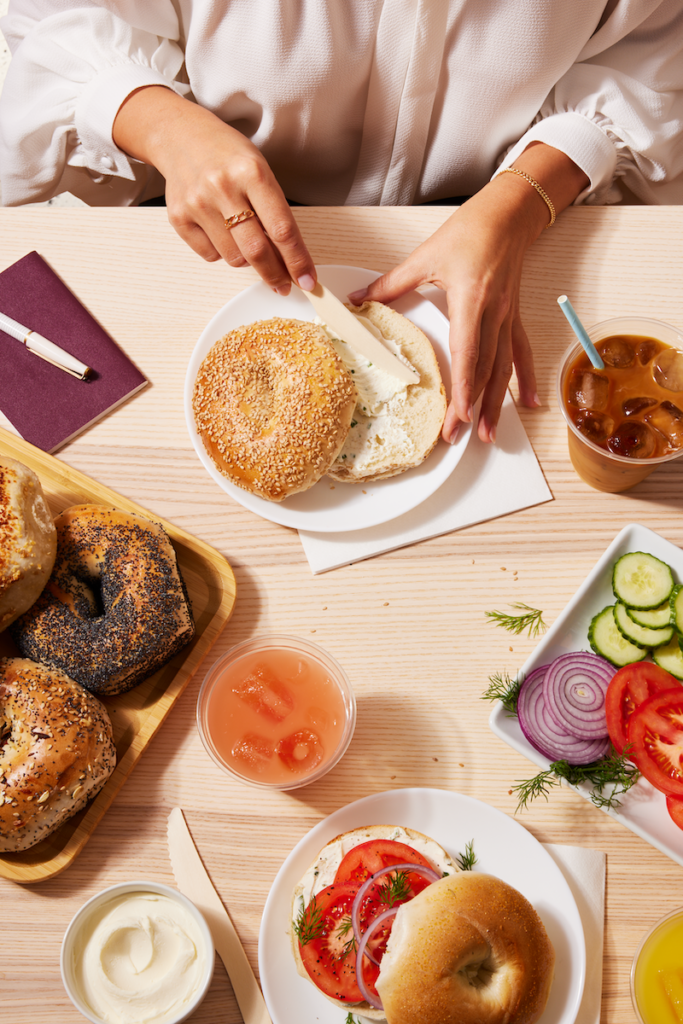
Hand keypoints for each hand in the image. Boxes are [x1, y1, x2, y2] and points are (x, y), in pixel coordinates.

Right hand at [113, 86, 315, 294]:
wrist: (180, 136)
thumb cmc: (227, 155)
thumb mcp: (260, 170)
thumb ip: (274, 211)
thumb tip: (289, 259)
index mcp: (252, 172)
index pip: (282, 229)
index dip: (298, 261)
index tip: (308, 280)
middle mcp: (223, 187)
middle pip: (257, 251)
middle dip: (275, 275)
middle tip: (284, 285)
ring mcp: (198, 204)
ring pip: (234, 258)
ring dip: (247, 258)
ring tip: (244, 237)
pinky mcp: (179, 217)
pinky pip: (211, 255)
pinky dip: (222, 252)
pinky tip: (221, 230)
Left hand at [348, 144, 588, 443]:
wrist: (508, 215)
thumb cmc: (470, 231)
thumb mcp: (425, 257)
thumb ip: (391, 284)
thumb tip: (357, 300)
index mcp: (470, 301)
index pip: (467, 354)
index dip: (464, 388)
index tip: (458, 415)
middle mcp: (493, 316)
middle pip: (484, 370)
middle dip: (474, 408)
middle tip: (462, 438)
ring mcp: (506, 319)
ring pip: (504, 369)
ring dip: (497, 404)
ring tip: (490, 435)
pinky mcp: (513, 317)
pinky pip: (521, 354)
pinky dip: (525, 380)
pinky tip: (529, 404)